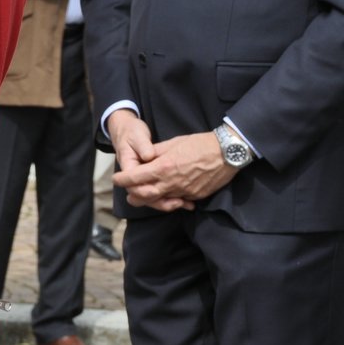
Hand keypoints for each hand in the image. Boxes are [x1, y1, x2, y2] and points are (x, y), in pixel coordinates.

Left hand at [114, 131, 236, 210]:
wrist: (227, 153)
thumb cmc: (199, 144)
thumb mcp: (172, 143)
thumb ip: (155, 153)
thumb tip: (144, 158)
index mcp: (163, 167)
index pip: (135, 177)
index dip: (122, 179)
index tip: (116, 179)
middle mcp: (171, 182)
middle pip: (144, 195)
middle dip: (133, 195)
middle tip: (128, 193)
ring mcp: (184, 192)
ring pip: (161, 201)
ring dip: (150, 200)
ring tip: (142, 198)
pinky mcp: (195, 196)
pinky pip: (178, 201)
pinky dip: (170, 200)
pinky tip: (167, 198)